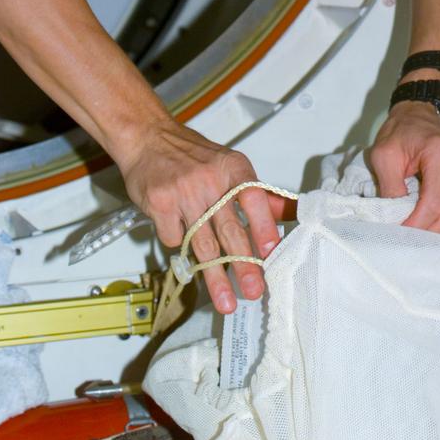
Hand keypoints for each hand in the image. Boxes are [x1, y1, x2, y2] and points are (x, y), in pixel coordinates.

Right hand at [116, 117, 286, 312]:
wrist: (147, 137)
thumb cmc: (193, 155)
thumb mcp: (229, 164)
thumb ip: (257, 194)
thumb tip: (291, 213)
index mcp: (234, 167)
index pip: (254, 198)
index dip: (264, 226)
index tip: (271, 252)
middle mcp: (210, 179)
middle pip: (229, 229)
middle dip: (243, 264)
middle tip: (254, 291)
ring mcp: (184, 192)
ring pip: (203, 244)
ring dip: (215, 277)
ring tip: (226, 302)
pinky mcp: (160, 204)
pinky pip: (176, 240)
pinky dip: (181, 247)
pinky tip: (180, 236)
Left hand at [367, 101, 439, 241]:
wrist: (420, 113)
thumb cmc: (401, 132)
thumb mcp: (383, 154)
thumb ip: (389, 187)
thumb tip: (397, 220)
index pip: (434, 204)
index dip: (416, 225)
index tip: (399, 232)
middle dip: (430, 233)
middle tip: (410, 234)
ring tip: (427, 232)